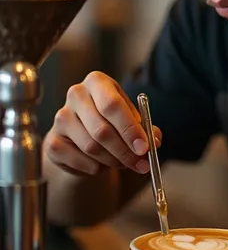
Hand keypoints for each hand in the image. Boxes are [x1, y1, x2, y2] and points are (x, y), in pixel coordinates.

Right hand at [44, 71, 160, 176]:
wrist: (82, 136)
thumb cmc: (111, 121)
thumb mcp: (130, 118)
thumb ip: (145, 128)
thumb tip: (154, 140)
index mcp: (97, 81)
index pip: (113, 105)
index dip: (130, 129)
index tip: (144, 147)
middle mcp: (76, 94)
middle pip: (102, 129)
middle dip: (125, 151)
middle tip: (141, 164)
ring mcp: (60, 117)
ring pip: (92, 147)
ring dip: (113, 160)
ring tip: (123, 162)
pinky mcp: (52, 140)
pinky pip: (79, 160)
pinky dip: (96, 167)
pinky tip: (101, 163)